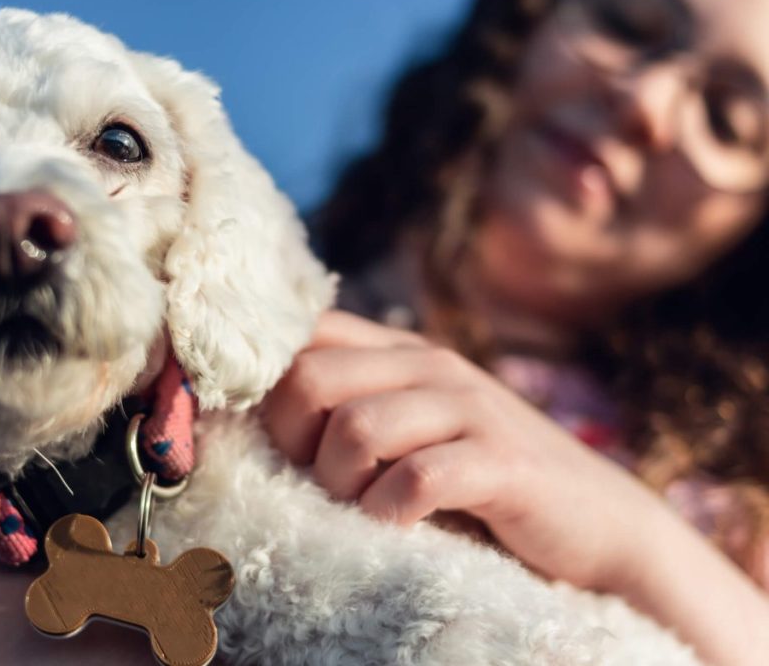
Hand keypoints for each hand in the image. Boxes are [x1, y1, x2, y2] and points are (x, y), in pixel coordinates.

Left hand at [263, 310, 669, 591]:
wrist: (599, 525)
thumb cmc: (484, 485)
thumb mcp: (413, 432)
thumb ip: (353, 409)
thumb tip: (261, 418)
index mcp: (400, 352)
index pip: (302, 334)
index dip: (265, 387)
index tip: (274, 439)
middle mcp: (430, 366)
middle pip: (309, 378)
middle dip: (292, 441)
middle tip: (317, 483)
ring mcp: (469, 408)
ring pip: (355, 428)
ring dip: (340, 483)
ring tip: (361, 509)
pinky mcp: (502, 462)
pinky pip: (415, 479)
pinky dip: (389, 513)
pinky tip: (399, 526)